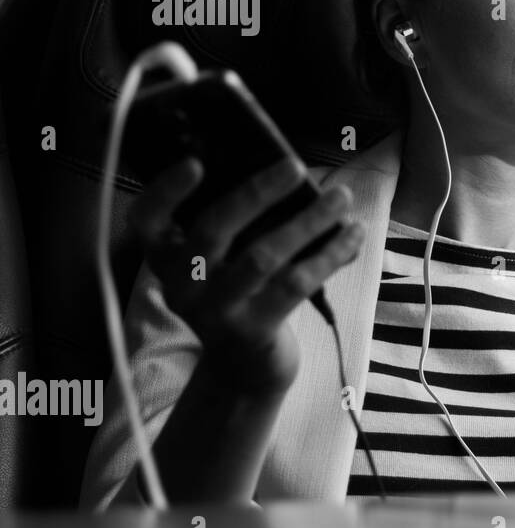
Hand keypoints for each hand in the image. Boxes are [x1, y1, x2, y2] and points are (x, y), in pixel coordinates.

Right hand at [128, 156, 365, 395]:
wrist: (243, 364)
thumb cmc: (240, 290)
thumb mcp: (226, 258)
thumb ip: (244, 222)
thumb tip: (292, 174)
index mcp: (166, 256)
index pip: (146, 220)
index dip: (165, 191)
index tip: (195, 163)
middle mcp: (181, 284)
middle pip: (213, 231)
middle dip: (257, 194)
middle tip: (295, 166)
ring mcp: (214, 311)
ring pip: (262, 256)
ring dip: (308, 221)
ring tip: (341, 196)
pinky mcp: (251, 331)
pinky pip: (296, 283)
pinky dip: (330, 253)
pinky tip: (355, 233)